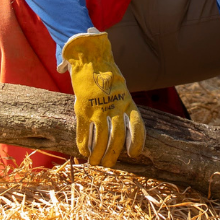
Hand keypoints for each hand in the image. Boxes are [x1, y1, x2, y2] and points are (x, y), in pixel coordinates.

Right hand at [60, 28, 144, 166]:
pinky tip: (83, 152)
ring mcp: (98, 109)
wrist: (90, 55)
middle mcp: (114, 107)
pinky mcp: (82, 108)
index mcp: (127, 100)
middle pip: (117, 137)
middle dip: (113, 154)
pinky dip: (83, 143)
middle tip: (108, 164)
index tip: (133, 154)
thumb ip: (121, 102)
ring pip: (101, 139)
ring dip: (98, 153)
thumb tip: (127, 117)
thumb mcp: (120, 85)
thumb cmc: (105, 71)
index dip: (137, 141)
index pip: (137, 125)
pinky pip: (84, 131)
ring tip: (95, 162)